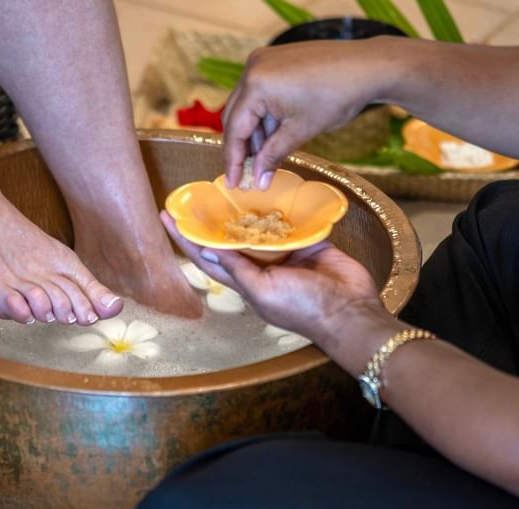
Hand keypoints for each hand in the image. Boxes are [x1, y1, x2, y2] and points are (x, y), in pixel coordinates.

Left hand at [161, 211, 382, 344]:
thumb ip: (238, 270)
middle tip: (195, 195)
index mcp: (245, 283)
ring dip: (246, 211)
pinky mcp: (308, 243)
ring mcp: (285, 255)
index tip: (167, 217)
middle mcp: (260, 268)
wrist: (351, 311)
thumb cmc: (304, 309)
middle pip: (229, 240)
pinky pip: (291, 222)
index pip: (206, 258)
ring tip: (229, 187)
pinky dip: (282, 208)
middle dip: (212, 221)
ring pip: (259, 228)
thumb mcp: (264, 292)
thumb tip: (210, 249)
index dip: (186, 239)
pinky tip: (271, 189)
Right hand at [223, 37, 400, 188]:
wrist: (368, 67)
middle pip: (235, 115)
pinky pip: (260, 93)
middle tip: (245, 174)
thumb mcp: (301, 131)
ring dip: (254, 133)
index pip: (235, 129)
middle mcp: (253, 68)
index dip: (234, 160)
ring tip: (264, 159)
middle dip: (241, 147)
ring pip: (248, 105)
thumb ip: (273, 156)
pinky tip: (274, 137)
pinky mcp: (275, 60)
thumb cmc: (338, 96)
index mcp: (256, 84)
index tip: (233, 183)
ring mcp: (264, 61)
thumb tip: (258, 180)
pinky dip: (265, 116)